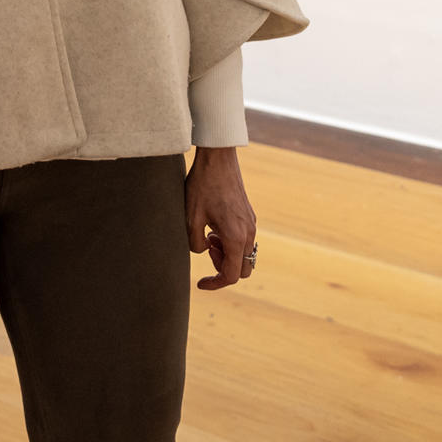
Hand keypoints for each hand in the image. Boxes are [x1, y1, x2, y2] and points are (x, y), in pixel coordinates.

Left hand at [185, 145, 256, 290]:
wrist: (218, 157)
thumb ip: (195, 244)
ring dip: (227, 253)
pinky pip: (244, 239)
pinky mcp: (248, 214)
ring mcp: (251, 223)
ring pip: (244, 253)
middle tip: (207, 249)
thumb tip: (204, 250)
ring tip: (208, 235)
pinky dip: (230, 242)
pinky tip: (214, 226)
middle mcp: (249, 232)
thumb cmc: (202, 185)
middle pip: (243, 269)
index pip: (231, 276)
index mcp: (236, 237)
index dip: (215, 284)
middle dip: (223, 268)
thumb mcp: (190, 218)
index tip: (200, 283)